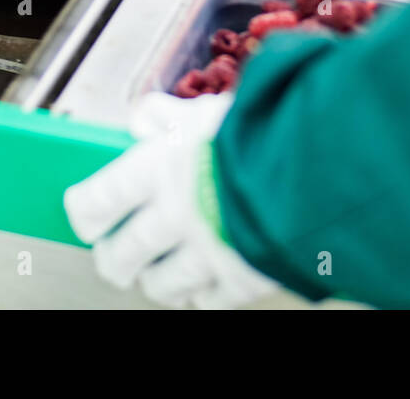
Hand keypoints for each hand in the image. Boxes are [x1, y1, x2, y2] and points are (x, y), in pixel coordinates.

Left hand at [64, 92, 278, 308]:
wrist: (324, 167)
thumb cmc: (267, 130)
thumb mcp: (210, 109)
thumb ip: (170, 116)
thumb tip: (143, 117)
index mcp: (159, 170)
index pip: (97, 201)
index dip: (85, 212)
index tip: (85, 215)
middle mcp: (174, 216)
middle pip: (122, 253)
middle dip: (114, 257)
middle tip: (114, 255)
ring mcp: (205, 253)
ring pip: (161, 284)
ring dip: (155, 279)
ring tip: (157, 272)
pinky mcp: (241, 280)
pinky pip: (207, 301)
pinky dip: (200, 295)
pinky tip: (204, 282)